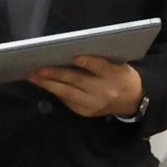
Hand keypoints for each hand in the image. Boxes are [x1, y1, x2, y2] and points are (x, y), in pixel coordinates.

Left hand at [29, 53, 145, 119]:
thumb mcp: (117, 65)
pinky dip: (55, 91)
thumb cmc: (120, 76)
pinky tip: (44, 84)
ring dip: (48, 84)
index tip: (73, 56)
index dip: (87, 62)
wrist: (132, 100)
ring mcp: (93, 104)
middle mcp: (103, 91)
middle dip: (56, 74)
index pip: (99, 67)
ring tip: (33, 77)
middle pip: (77, 80)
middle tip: (38, 69)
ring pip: (67, 93)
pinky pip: (67, 101)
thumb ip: (98, 60)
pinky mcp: (86, 112)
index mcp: (114, 75)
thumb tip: (69, 55)